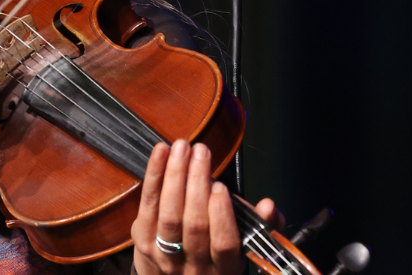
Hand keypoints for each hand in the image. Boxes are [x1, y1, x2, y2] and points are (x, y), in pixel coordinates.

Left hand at [132, 141, 283, 274]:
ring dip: (175, 176)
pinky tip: (161, 152)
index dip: (221, 214)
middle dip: (197, 183)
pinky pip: (148, 206)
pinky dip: (154, 176)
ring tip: (183, 148)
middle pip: (194, 225)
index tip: (220, 187)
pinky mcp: (143, 242)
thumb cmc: (212, 255)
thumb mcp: (243, 248)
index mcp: (224, 269)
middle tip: (201, 152)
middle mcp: (194, 266)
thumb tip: (268, 206)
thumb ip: (261, 226)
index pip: (224, 244)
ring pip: (169, 215)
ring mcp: (165, 256)